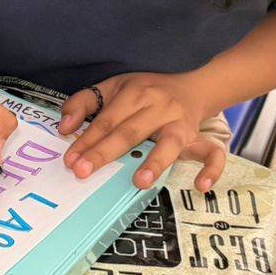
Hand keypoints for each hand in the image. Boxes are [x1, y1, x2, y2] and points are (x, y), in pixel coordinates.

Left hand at [57, 72, 226, 191]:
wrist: (194, 87)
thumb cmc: (146, 92)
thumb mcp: (114, 87)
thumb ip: (85, 102)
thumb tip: (63, 127)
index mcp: (134, 93)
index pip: (106, 120)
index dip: (86, 139)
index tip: (70, 159)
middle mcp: (158, 107)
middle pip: (129, 132)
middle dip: (105, 153)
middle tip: (83, 172)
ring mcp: (181, 123)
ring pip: (170, 143)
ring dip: (156, 162)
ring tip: (140, 181)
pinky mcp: (199, 137)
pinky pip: (212, 153)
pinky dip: (210, 170)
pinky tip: (201, 187)